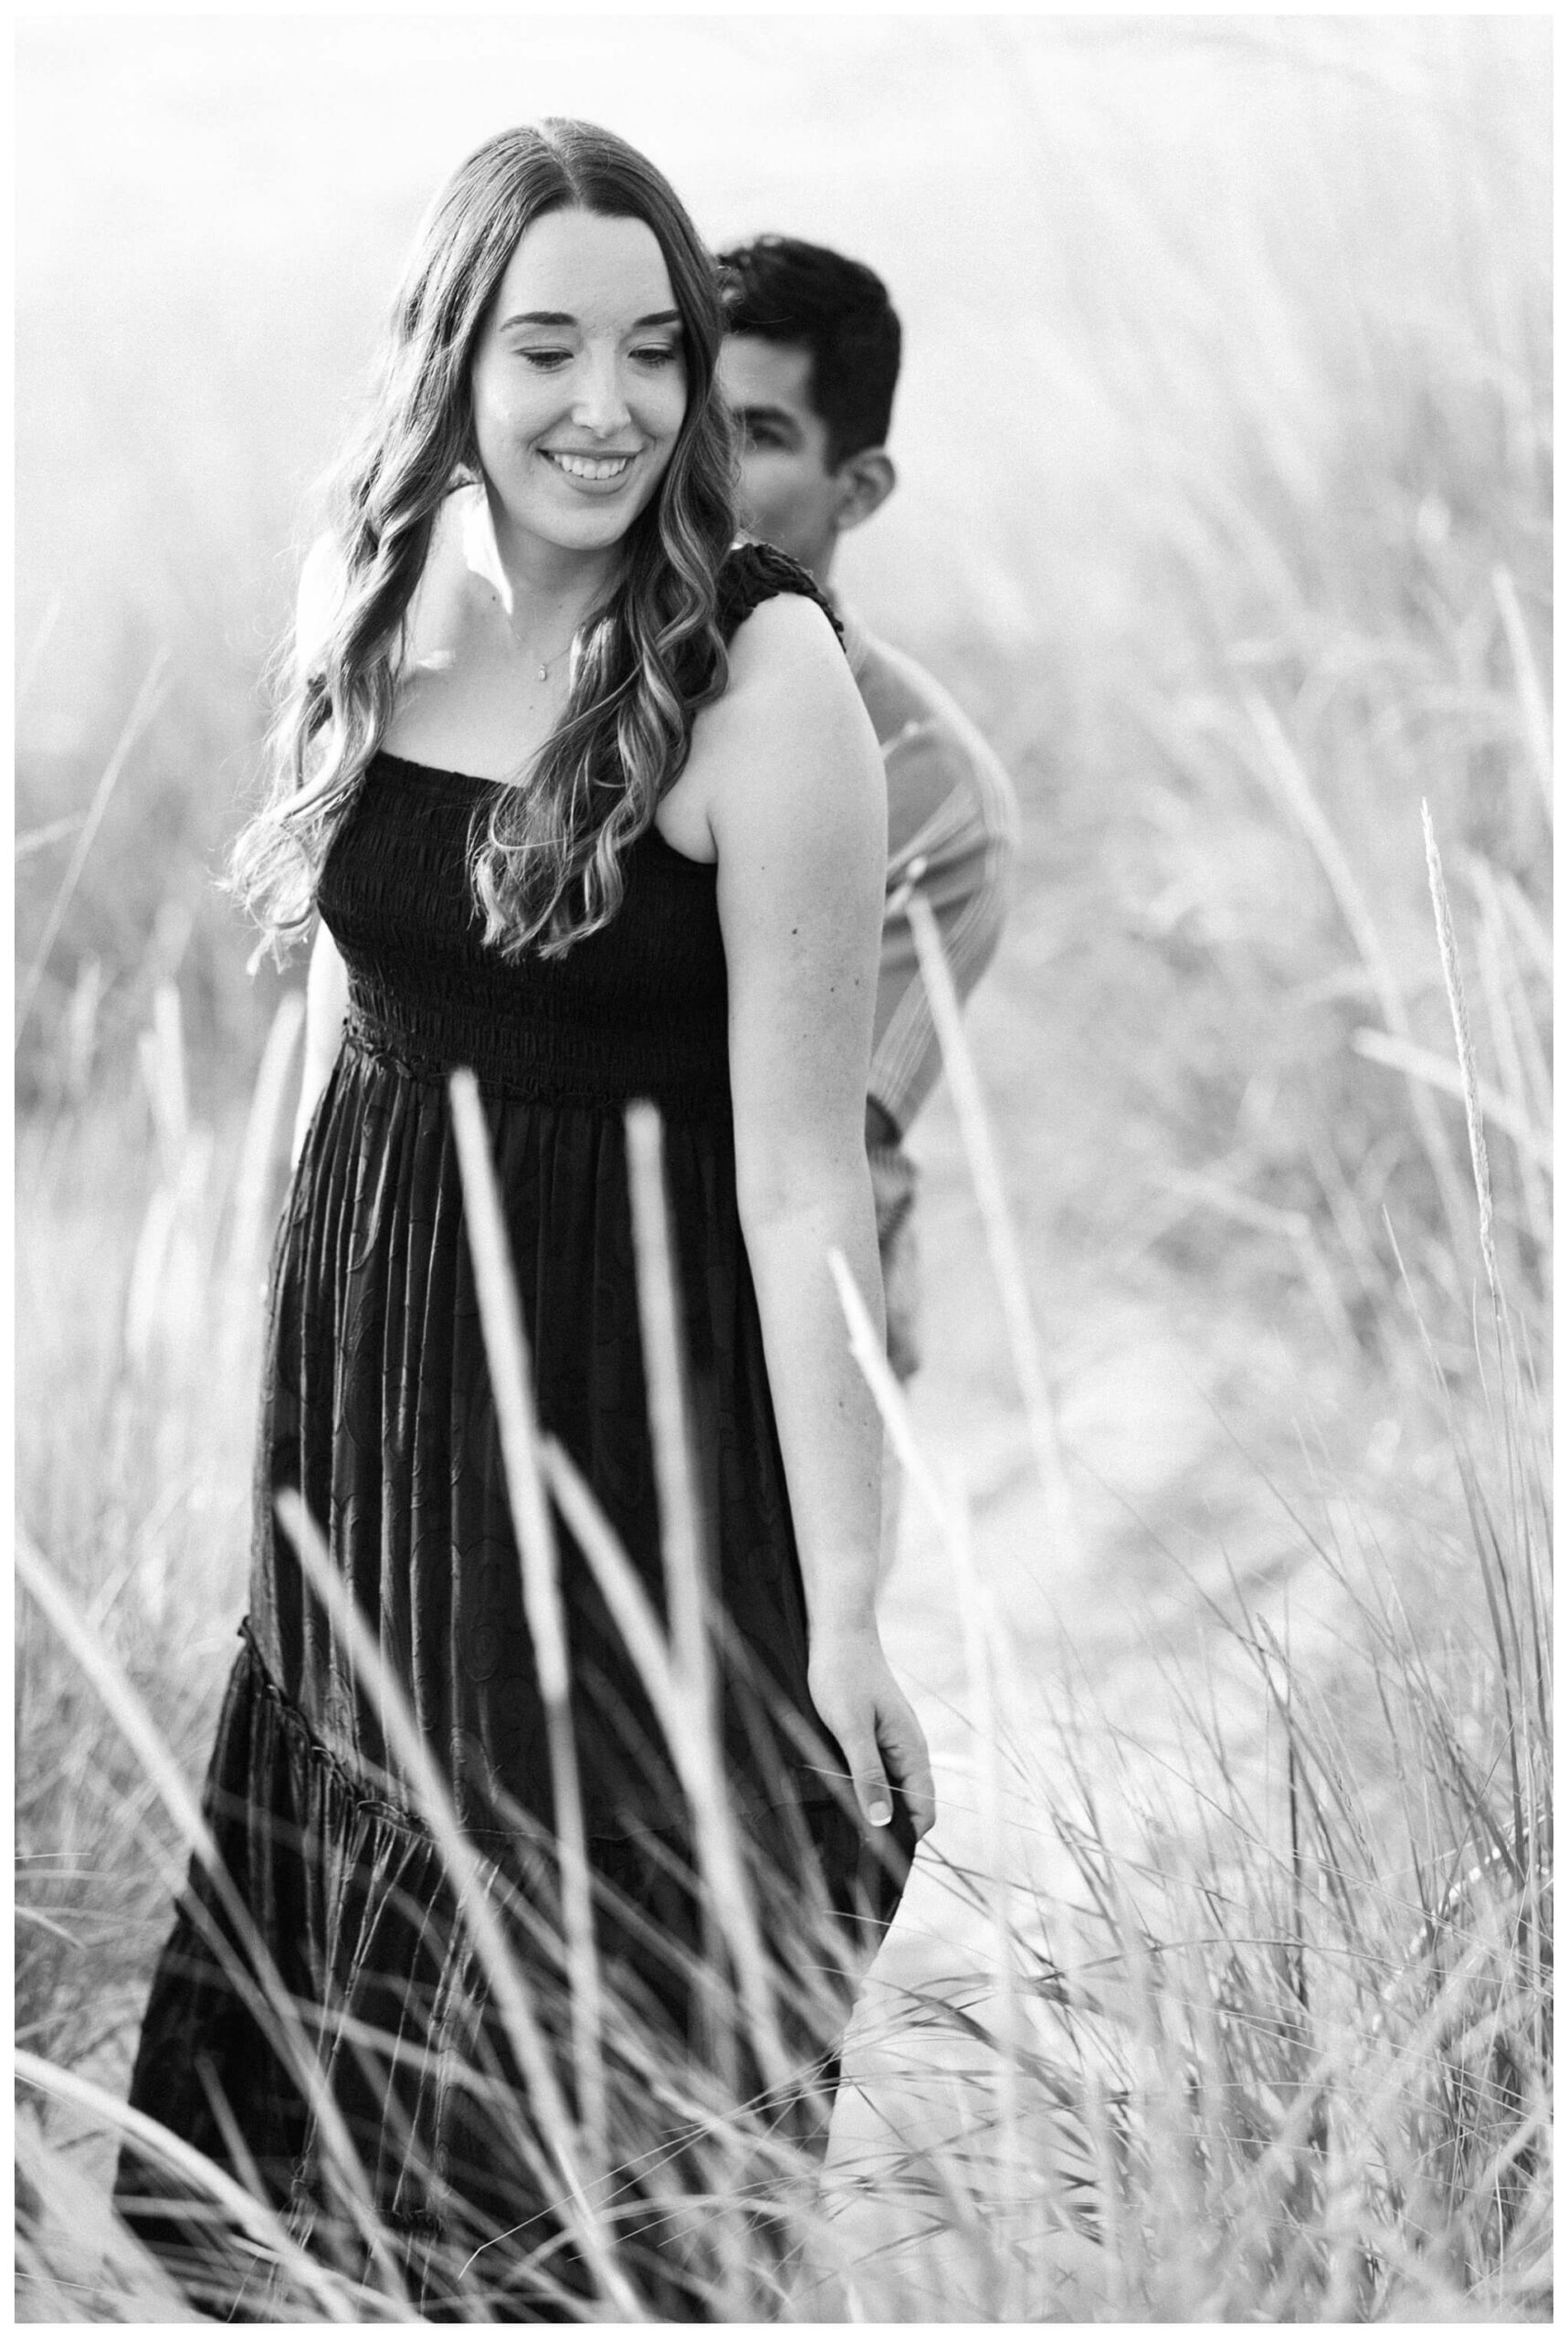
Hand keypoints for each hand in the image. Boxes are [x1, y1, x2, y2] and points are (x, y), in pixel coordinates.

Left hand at [808, 1631, 934, 1841]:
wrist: (840, 1633)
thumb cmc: (843, 1674)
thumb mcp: (850, 1728)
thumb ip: (867, 1774)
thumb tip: (882, 1823)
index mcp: (911, 1751)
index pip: (923, 1811)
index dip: (905, 1840)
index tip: (876, 1860)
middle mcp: (909, 1750)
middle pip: (909, 1806)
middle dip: (888, 1830)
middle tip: (851, 1850)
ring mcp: (894, 1742)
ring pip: (892, 1790)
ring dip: (873, 1808)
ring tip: (841, 1825)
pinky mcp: (878, 1735)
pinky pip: (878, 1773)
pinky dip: (864, 1788)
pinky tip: (839, 1792)